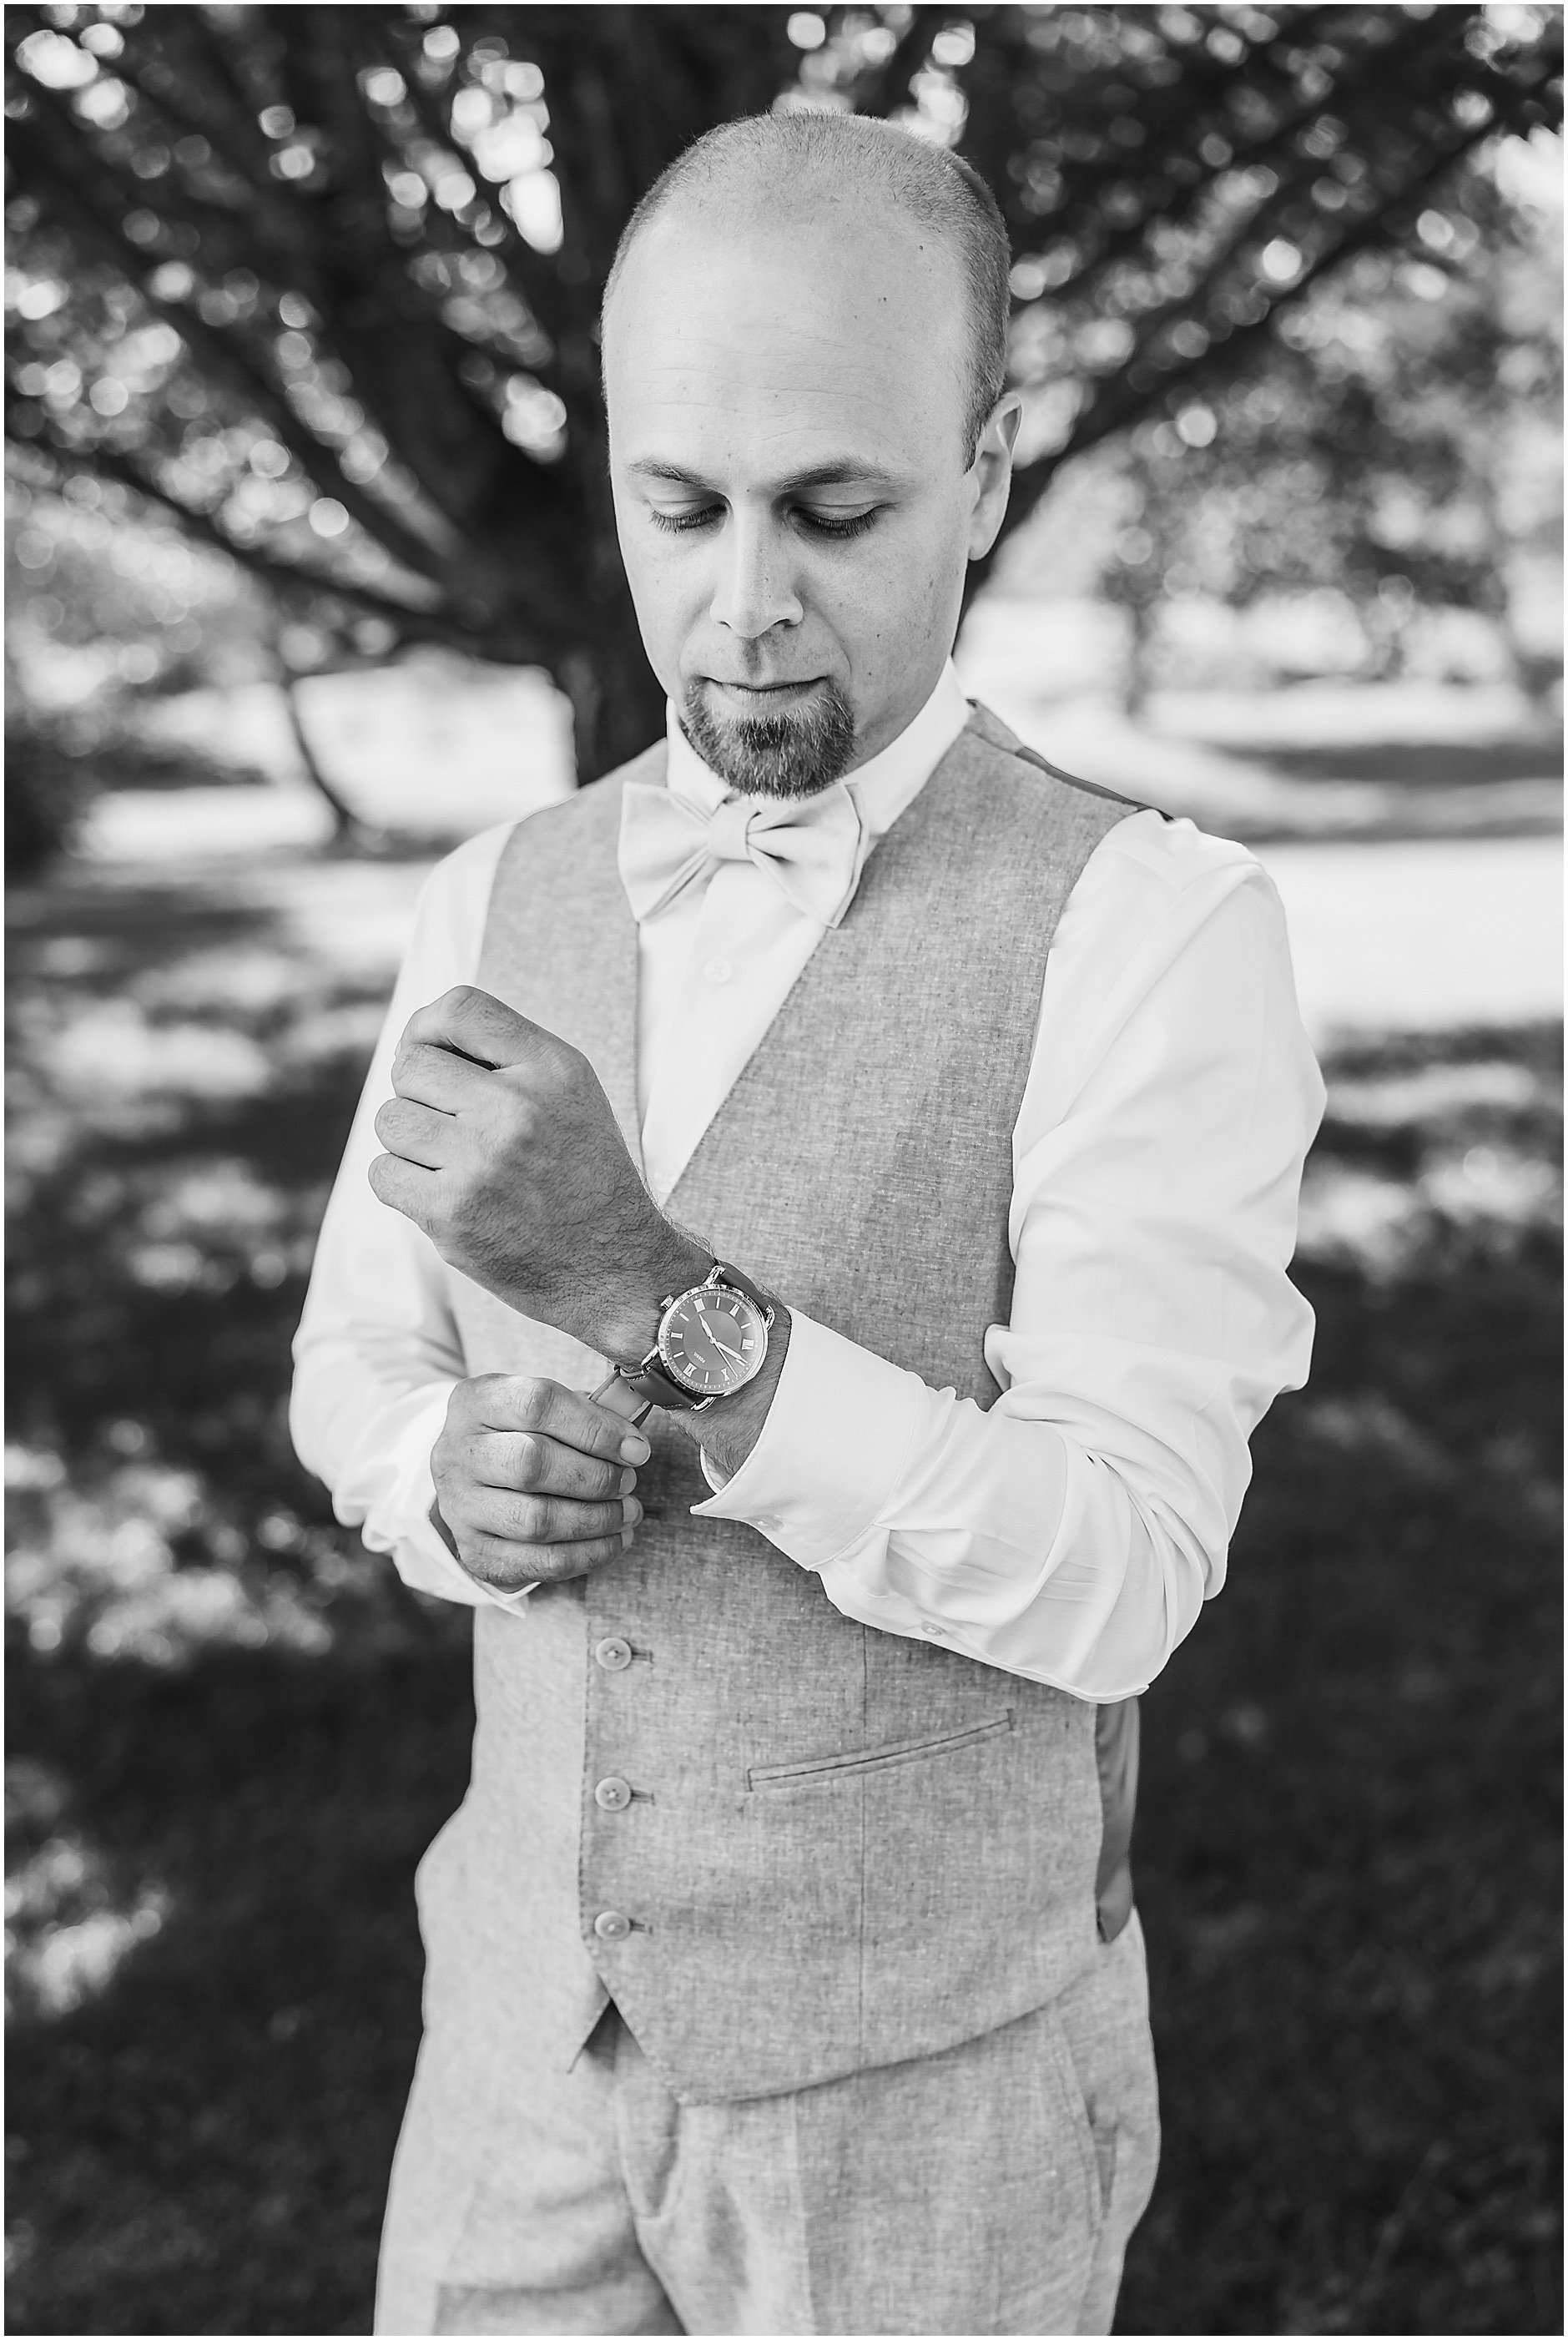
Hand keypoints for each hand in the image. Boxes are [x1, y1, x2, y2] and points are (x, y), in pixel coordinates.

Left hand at [369, 986, 706, 1355]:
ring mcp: (481, 1163)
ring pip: (390, 1120)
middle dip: (419, 1094)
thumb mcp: (568, 1092)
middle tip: (453, 1127)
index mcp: (552, 1068)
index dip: (427, 1028)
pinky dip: (402, 1184)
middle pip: (410, 1067)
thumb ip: (504, 1054)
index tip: (432, 1056)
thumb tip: (411, 1039)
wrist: (612, 1265)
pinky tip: (442, 1195)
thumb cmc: (579, 1171)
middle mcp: (517, 1108)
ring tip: (452, 1163)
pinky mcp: (451, 1214)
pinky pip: (382, 1173)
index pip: (459, 1008)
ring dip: (409, 1142)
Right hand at [431, 1375, 650, 1591]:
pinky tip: (616, 1539)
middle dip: (596, 1477)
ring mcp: (460, 1507)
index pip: (536, 1404)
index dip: (595, 1428)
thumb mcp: (547, 1407)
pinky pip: (540, 1562)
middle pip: (531, 1464)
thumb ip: (589, 1414)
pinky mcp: (475, 1552)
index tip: (636, 1448)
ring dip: (597, 1520)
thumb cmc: (526, 1434)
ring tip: (629, 1511)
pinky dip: (589, 1555)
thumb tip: (633, 1445)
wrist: (475, 1476)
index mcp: (476, 1402)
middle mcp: (457, 1453)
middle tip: (629, 1481)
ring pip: (536, 1521)